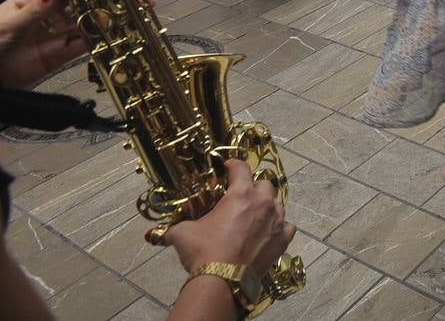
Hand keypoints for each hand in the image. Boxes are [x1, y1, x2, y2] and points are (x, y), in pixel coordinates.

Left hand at [0, 0, 100, 87]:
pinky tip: (98, 38)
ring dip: (90, 25)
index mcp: (27, 6)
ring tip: (105, 21)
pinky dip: (90, 44)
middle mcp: (40, 21)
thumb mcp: (8, 24)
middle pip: (70, 10)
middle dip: (86, 8)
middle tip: (103, 5)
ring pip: (75, 29)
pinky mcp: (53, 59)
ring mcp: (48, 40)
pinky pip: (75, 50)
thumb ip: (34, 10)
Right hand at [163, 159, 295, 278]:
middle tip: (241, 197)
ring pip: (277, 205)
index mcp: (241, 194)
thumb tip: (157, 232)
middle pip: (264, 184)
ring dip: (267, 207)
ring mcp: (277, 221)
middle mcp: (263, 202)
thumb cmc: (204, 251)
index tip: (227, 167)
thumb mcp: (183, 234)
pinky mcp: (283, 239)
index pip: (241, 168)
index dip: (233, 165)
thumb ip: (174, 227)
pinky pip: (287, 226)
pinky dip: (280, 228)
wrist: (223, 280)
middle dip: (253, 187)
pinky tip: (269, 233)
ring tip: (254, 217)